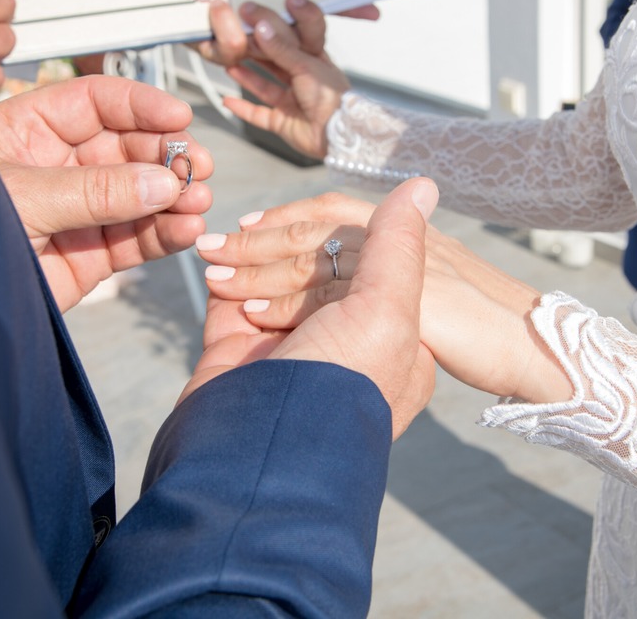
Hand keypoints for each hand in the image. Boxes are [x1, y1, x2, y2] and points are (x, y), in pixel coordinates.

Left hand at [0, 75, 213, 311]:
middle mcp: (57, 166)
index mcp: (27, 131)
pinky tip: (187, 230)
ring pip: (141, 194)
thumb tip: (162, 183)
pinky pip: (138, 238)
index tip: (178, 115)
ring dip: (175, 196)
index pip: (94, 102)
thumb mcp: (24, 199)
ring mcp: (78, 211)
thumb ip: (94, 191)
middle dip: (166, 156)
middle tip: (195, 166)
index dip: (139, 105)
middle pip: (128, 147)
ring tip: (198, 202)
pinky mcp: (92, 255)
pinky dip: (167, 234)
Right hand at [183, 179, 438, 439]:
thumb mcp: (389, 310)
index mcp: (394, 342)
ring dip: (244, 261)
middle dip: (279, 248)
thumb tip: (424, 183)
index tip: (318, 216)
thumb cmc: (341, 385)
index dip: (338, 236)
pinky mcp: (245, 359)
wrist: (265, 453)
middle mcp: (345, 347)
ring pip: (270, 282)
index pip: (368, 266)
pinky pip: (233, 305)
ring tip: (220, 243)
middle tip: (253, 227)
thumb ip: (398, 243)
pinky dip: (223, 282)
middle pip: (315, 271)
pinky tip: (213, 261)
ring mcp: (294, 353)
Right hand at [192, 0, 372, 158]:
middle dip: (255, 52)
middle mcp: (302, 80)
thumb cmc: (332, 97)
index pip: (290, 39)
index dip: (272, 27)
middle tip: (235, 37)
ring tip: (229, 63)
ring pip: (265, 86)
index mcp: (314, 61)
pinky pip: (259, 114)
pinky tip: (229, 100)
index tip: (252, 15)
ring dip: (247, 76)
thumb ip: (281, 48)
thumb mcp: (306, 64)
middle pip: (274, 63)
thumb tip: (261, 27)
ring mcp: (292, 102)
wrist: (338, 134)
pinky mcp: (283, 122)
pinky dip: (244, 109)